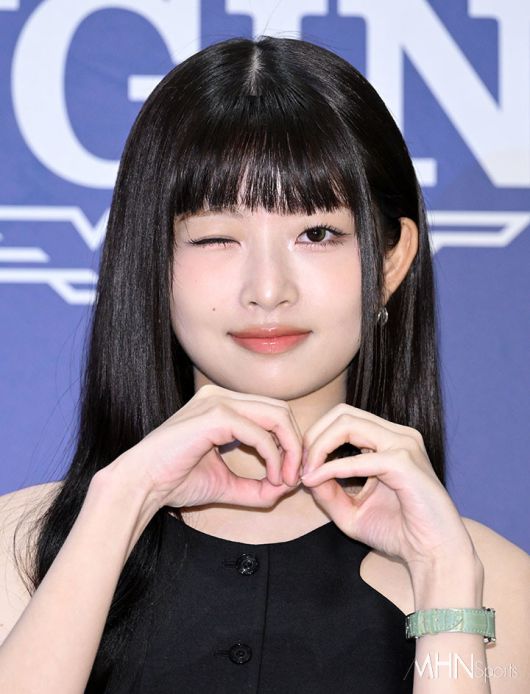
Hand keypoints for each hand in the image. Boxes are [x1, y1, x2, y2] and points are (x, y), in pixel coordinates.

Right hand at [113, 384, 302, 509]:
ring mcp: (217, 401)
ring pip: (276, 415)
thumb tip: (288, 488)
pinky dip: (273, 457)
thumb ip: (256, 486)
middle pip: (280, 410)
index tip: (290, 477)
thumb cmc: (175, 481)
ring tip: (286, 479)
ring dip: (289, 450)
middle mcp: (221, 396)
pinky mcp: (215, 415)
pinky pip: (259, 433)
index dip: (289, 443)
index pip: (272, 413)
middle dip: (295, 444)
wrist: (140, 484)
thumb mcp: (226, 484)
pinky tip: (272, 478)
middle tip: (294, 478)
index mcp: (222, 405)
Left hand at [300, 404, 476, 569]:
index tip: (300, 467)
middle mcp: (398, 435)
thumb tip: (305, 473)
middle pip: (342, 413)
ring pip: (348, 424)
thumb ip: (327, 490)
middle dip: (313, 436)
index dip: (315, 437)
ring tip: (307, 473)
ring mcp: (404, 445)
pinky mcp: (405, 463)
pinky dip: (334, 467)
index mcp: (388, 440)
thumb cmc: (398, 533)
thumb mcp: (351, 510)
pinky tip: (317, 480)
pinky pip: (361, 458)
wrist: (435, 556)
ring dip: (319, 447)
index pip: (343, 418)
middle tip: (299, 467)